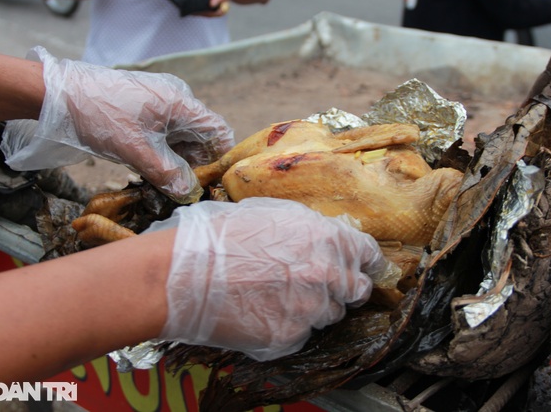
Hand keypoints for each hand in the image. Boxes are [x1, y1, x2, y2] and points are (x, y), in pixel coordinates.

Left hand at [1, 46, 234, 203]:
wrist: (56, 95)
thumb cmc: (99, 116)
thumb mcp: (135, 151)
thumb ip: (167, 174)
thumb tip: (189, 193)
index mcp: (181, 103)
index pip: (218, 131)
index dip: (219, 158)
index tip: (211, 182)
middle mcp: (176, 98)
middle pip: (201, 135)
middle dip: (196, 163)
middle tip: (184, 188)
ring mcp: (160, 101)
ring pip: (181, 136)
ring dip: (177, 159)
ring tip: (164, 181)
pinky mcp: (145, 106)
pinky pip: (165, 132)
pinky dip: (163, 150)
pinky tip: (151, 166)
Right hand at [152, 197, 387, 360]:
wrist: (183, 274)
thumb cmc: (219, 236)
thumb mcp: (272, 213)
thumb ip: (310, 228)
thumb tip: (327, 238)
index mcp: (326, 238)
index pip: (368, 254)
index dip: (365, 261)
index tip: (363, 266)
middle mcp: (326, 275)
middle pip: (356, 290)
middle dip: (342, 287)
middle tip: (316, 285)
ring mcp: (309, 310)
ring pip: (329, 315)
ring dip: (312, 308)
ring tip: (276, 296)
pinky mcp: (290, 337)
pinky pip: (301, 335)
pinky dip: (287, 327)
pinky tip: (261, 313)